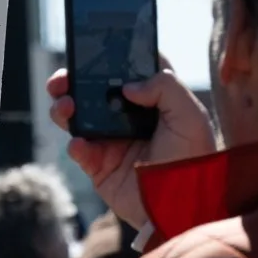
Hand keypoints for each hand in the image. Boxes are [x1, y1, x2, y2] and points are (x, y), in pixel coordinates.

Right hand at [45, 62, 215, 232]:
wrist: (182, 208)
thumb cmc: (194, 161)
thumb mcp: (190, 116)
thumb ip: (165, 87)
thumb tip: (128, 85)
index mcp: (153, 101)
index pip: (129, 70)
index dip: (112, 57)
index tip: (96, 49)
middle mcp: (129, 117)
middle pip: (94, 90)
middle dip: (73, 80)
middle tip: (62, 79)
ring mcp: (112, 141)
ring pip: (79, 116)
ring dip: (65, 107)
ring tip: (65, 107)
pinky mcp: (100, 166)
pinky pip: (79, 150)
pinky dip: (75, 145)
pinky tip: (80, 144)